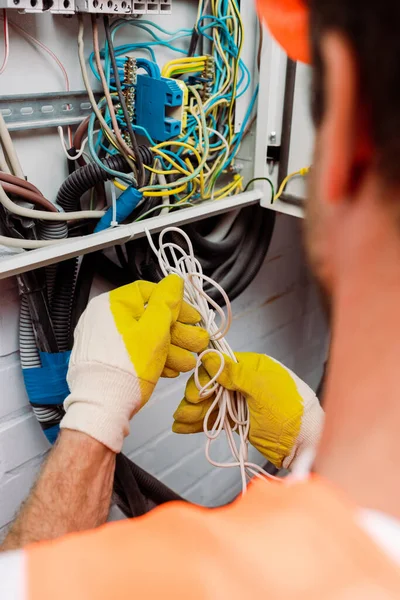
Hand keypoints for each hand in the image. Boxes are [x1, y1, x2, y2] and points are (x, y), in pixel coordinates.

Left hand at [61, 275, 208, 452]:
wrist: (103, 407)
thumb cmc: (125, 369)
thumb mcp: (155, 330)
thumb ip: (167, 302)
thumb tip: (174, 281)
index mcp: (112, 305)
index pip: (148, 292)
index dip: (175, 303)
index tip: (191, 315)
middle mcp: (104, 319)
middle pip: (149, 317)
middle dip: (178, 332)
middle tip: (196, 341)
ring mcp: (104, 341)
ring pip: (145, 338)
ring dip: (171, 348)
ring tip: (188, 362)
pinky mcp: (108, 361)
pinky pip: (135, 353)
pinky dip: (154, 359)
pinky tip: (171, 369)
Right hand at [173, 352, 323, 468]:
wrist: (307, 444)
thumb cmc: (292, 411)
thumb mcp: (264, 388)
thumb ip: (236, 373)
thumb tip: (210, 359)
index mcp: (253, 367)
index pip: (221, 365)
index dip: (205, 376)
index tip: (197, 389)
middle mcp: (245, 382)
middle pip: (211, 385)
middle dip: (197, 396)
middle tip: (190, 406)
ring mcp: (241, 402)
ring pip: (210, 403)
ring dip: (194, 411)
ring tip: (181, 420)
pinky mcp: (239, 421)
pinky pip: (215, 418)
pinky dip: (199, 423)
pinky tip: (184, 427)